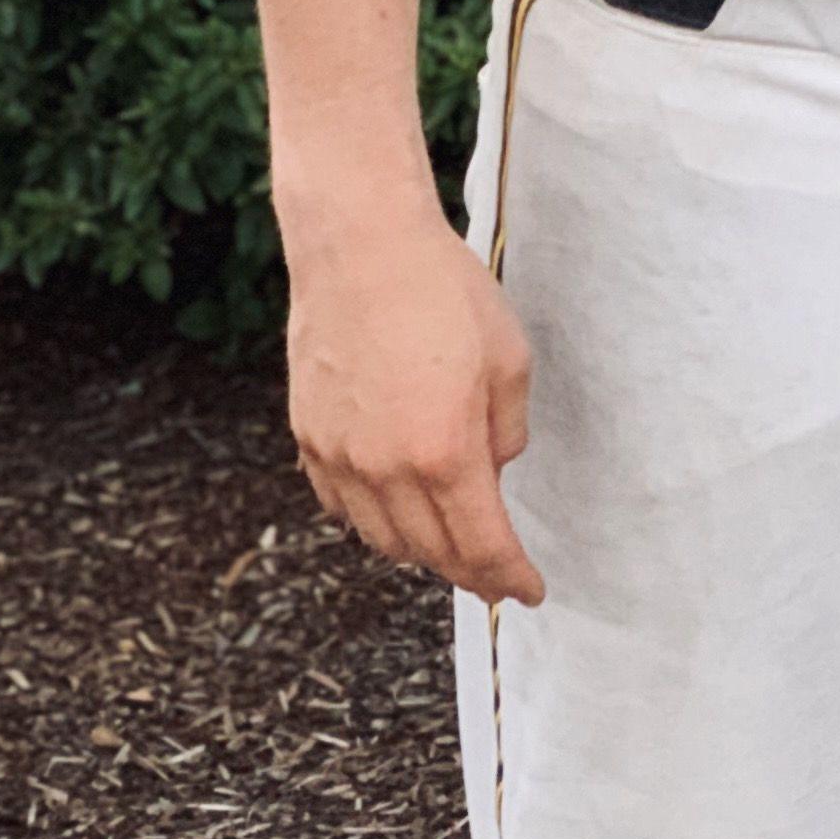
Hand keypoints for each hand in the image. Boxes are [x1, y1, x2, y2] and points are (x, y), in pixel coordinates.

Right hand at [281, 197, 544, 604]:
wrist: (361, 246)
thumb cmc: (443, 291)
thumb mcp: (509, 358)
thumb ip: (506, 432)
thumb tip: (493, 471)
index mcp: (445, 452)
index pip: (482, 547)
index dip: (510, 578)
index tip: (530, 592)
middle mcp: (385, 468)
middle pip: (431, 554)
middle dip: (471, 572)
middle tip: (497, 574)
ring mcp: (339, 456)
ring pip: (382, 539)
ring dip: (422, 551)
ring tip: (451, 542)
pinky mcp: (309, 437)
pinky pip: (341, 506)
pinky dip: (373, 520)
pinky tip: (395, 507)